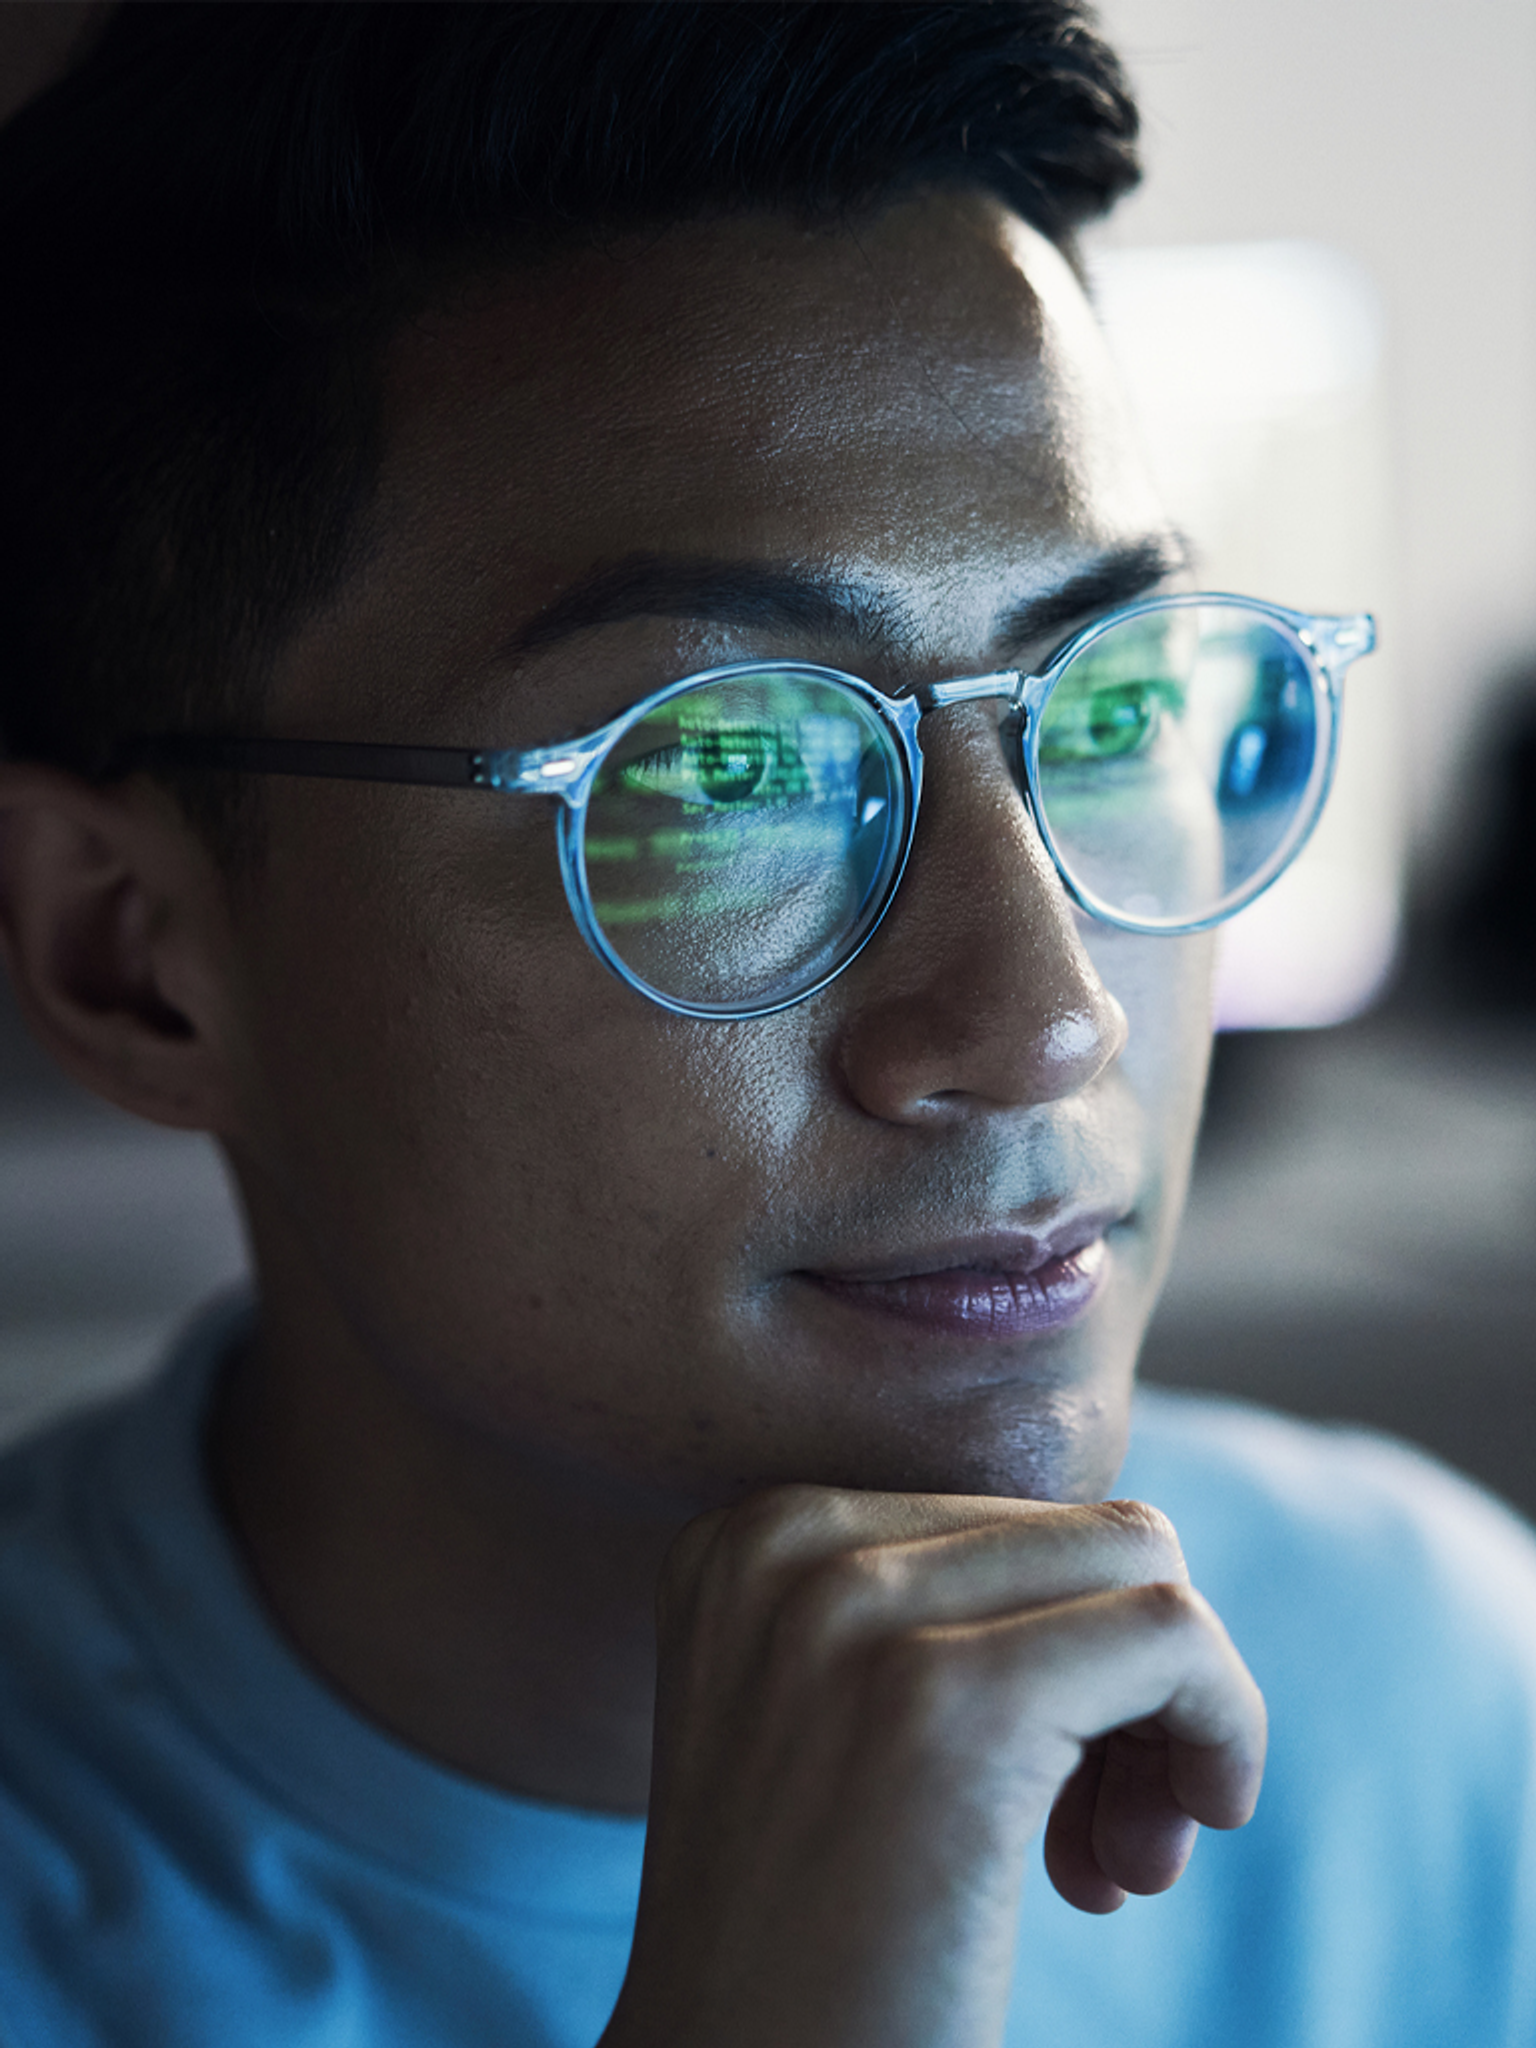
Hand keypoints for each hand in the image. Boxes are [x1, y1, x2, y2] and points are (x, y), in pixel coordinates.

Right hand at [601, 1487, 1264, 2047]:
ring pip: (1139, 1565)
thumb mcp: (823, 1718)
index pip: (1002, 1513)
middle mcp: (784, 1544)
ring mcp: (855, 1614)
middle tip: (1103, 1845)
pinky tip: (1145, 1863)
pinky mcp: (952, 1707)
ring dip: (1174, 1716)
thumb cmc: (807, 1940)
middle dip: (1128, 1685)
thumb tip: (1144, 1548)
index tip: (1052, 1792)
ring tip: (1116, 1862)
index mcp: (749, 1537)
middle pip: (1079, 1535)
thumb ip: (929, 1606)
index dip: (1063, 1649)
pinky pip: (1174, 1634)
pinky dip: (1221, 1730)